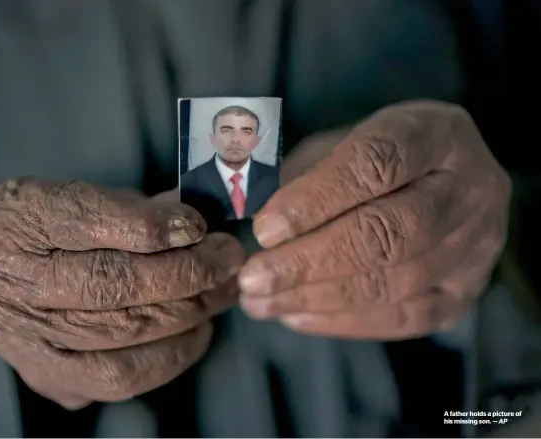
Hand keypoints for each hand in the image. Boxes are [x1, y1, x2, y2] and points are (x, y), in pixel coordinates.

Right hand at [0, 179, 243, 408]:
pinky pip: (120, 377)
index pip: (84, 218)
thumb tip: (199, 222)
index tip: (197, 224)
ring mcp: (25, 338)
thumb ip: (134, 207)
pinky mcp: (47, 376)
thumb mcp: (79, 197)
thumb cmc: (47, 229)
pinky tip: (198, 330)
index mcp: (13, 220)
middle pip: (110, 283)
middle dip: (187, 271)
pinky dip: (171, 354)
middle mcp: (7, 281)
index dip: (150, 226)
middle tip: (228, 256)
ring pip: (122, 331)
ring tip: (223, 290)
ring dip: (189, 310)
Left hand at [239, 100, 510, 339]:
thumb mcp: (342, 143)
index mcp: (436, 134)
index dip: (317, 198)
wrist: (446, 185)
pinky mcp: (466, 291)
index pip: (377, 163)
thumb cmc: (379, 159)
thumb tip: (261, 228)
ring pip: (395, 282)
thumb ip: (305, 176)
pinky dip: (343, 321)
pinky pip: (406, 317)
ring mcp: (476, 246)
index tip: (265, 228)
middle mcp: (471, 189)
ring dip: (318, 297)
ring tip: (262, 302)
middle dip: (310, 261)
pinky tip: (297, 315)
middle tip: (254, 278)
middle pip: (389, 233)